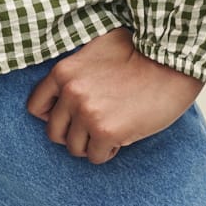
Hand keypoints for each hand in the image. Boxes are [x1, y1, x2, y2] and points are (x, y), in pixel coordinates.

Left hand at [26, 27, 203, 164]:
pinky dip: (109, 151)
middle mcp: (70, 93)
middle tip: (94, 126)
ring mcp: (87, 113)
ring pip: (74, 148)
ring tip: (111, 127)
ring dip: (91, 143)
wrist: (169, 60)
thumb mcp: (95, 49)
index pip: (35, 106)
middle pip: (54, 132)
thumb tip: (64, 88)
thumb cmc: (138, 51)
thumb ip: (75, 70)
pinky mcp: (106, 131)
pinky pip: (97, 157)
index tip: (69, 116)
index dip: (52, 115)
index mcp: (63, 71)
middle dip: (73, 133)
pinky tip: (123, 134)